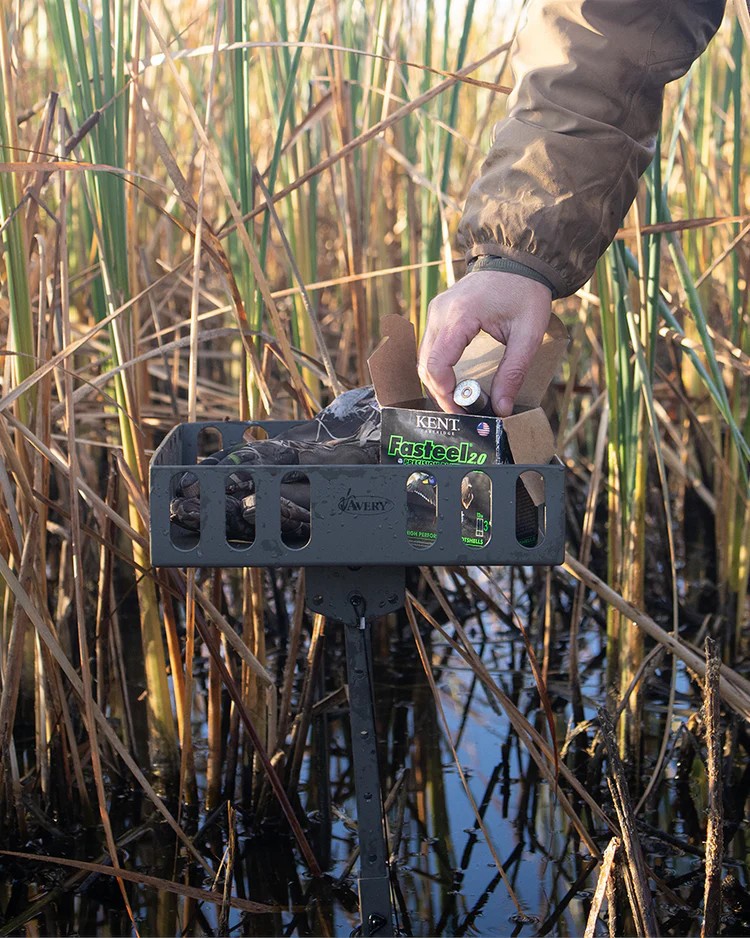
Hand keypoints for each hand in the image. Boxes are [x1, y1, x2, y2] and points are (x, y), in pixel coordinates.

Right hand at [417, 270, 551, 415]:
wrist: (519, 260)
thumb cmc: (525, 292)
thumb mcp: (528, 334)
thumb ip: (513, 372)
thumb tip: (502, 408)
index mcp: (459, 316)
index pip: (436, 364)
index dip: (445, 393)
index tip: (463, 411)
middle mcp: (439, 312)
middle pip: (425, 365)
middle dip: (441, 393)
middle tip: (463, 412)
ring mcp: (436, 311)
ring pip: (424, 358)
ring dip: (438, 382)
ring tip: (460, 399)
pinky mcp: (438, 313)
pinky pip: (430, 347)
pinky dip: (438, 368)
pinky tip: (456, 380)